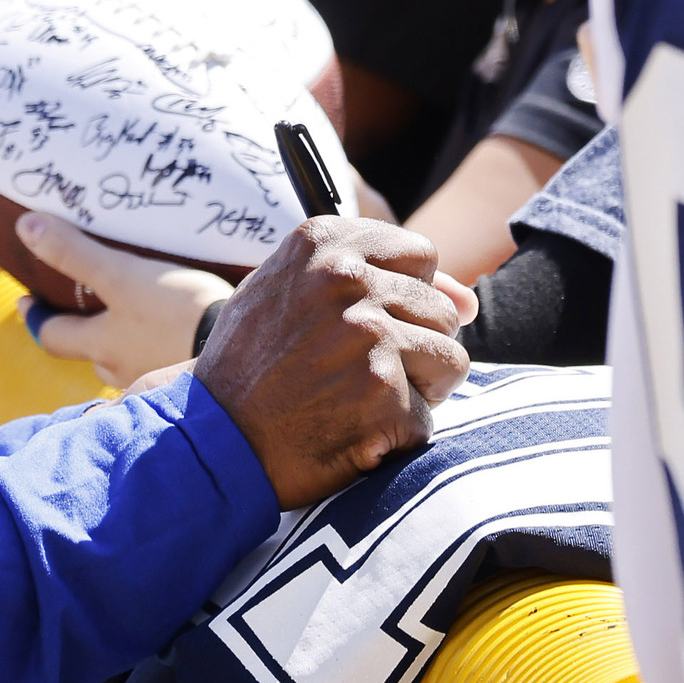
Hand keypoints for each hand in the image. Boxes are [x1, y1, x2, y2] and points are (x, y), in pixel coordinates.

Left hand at [12, 211, 227, 387]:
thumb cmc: (178, 314)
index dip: (36, 318)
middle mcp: (123, 369)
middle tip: (86, 308)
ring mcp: (156, 378)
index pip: (52, 337)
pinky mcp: (189, 376)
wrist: (242, 351)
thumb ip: (75, 255)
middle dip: (85, 331)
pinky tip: (175, 334)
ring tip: (135, 317)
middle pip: (91, 352)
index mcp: (102, 346)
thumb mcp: (123, 276)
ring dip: (125, 343)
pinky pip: (162, 362)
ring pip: (127, 360)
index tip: (25, 302)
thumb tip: (25, 228)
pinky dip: (159, 348)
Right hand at [193, 216, 472, 508]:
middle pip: (441, 309)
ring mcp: (367, 333)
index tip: (368, 323)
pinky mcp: (382, 391)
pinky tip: (352, 435)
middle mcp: (348, 278)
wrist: (212, 439)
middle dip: (415, 348)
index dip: (404, 297)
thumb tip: (471, 299)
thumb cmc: (252, 366)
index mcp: (325, 243)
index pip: (420, 254)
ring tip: (361, 405)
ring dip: (417, 391)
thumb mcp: (292, 296)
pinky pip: (427, 417)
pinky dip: (397, 436)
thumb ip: (377, 278)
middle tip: (358, 375)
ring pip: (451, 359)